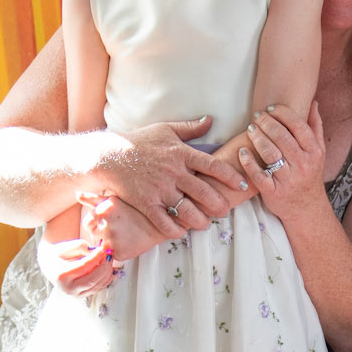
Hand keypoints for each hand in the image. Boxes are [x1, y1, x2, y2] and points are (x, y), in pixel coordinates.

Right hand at [39, 208, 113, 297]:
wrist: (50, 266)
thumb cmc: (57, 254)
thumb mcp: (64, 246)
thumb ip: (79, 246)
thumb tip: (94, 251)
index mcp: (60, 275)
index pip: (83, 267)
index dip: (95, 258)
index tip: (103, 249)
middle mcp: (67, 288)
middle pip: (91, 280)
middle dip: (104, 267)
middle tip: (109, 256)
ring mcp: (75, 295)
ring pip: (96, 286)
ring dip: (107, 274)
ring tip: (109, 261)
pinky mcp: (82, 296)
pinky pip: (97, 289)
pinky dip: (106, 280)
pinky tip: (110, 270)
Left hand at [82, 194, 171, 264]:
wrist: (164, 223)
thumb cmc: (140, 209)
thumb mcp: (116, 199)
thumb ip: (94, 199)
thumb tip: (77, 194)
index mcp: (103, 209)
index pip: (89, 223)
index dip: (100, 224)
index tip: (114, 222)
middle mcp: (105, 223)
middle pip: (94, 235)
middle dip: (104, 234)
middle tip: (123, 229)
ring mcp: (112, 239)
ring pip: (103, 246)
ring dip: (112, 243)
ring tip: (128, 235)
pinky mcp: (119, 252)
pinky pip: (113, 256)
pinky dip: (121, 252)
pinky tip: (132, 242)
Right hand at [93, 117, 250, 237]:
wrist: (109, 156)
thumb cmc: (140, 141)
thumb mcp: (165, 129)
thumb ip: (190, 128)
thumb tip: (210, 120)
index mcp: (181, 153)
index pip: (212, 165)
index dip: (231, 176)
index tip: (242, 185)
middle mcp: (173, 172)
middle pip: (204, 192)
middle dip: (219, 204)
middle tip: (224, 210)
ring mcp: (160, 189)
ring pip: (187, 210)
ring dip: (200, 220)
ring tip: (205, 223)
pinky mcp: (146, 203)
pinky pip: (165, 221)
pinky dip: (175, 230)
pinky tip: (182, 232)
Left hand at [237, 102, 327, 218]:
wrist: (306, 208)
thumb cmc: (309, 175)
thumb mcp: (319, 153)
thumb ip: (315, 127)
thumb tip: (313, 102)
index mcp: (314, 152)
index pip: (298, 126)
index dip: (282, 113)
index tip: (270, 109)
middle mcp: (303, 165)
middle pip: (282, 137)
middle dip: (266, 123)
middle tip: (256, 117)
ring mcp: (288, 179)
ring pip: (270, 153)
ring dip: (257, 138)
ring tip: (250, 129)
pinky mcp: (273, 192)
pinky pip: (258, 175)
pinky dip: (248, 162)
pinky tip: (242, 151)